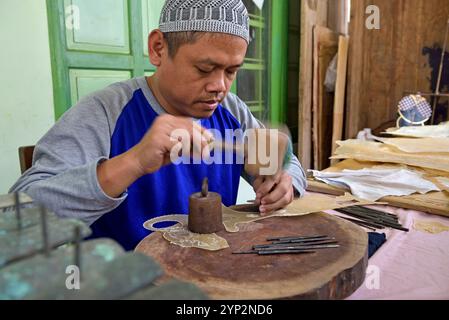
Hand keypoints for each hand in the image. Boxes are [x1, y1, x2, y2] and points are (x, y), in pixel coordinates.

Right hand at [97, 114, 211, 197]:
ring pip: (185, 137)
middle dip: (201, 142)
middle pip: (190, 129)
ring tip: (193, 156)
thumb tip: (208, 143)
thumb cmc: (158, 154)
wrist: (139, 162)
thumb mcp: (177, 147)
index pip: (191, 123)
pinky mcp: (158, 138)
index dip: (203, 132)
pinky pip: (177, 145)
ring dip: (192, 149)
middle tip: (206, 153)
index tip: (211, 141)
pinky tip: (176, 156)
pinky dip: (180, 153)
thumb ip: (190, 143)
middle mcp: (164, 120)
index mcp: (168, 119)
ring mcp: (160, 128)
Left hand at [253, 171, 294, 215]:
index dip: (265, 188)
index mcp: (278, 171)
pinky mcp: (290, 197)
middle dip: (271, 199)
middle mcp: (287, 179)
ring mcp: (290, 188)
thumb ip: (258, 187)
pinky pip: (285, 205)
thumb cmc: (266, 179)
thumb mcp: (259, 179)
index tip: (257, 196)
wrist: (275, 179)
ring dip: (273, 206)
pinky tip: (267, 212)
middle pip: (282, 189)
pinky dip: (275, 209)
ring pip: (285, 199)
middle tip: (261, 204)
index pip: (273, 179)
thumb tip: (258, 198)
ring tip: (263, 210)